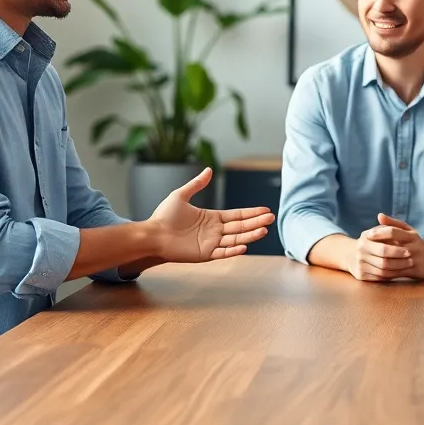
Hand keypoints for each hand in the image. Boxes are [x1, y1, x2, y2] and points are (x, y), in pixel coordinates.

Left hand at [147, 167, 273, 262]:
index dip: (251, 213)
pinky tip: (245, 245)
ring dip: (250, 235)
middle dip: (256, 222)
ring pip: (235, 239)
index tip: (265, 210)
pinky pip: (223, 252)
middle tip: (271, 218)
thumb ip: (197, 184)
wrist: (152, 234)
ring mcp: (211, 243)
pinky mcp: (205, 254)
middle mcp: (214, 231)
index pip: (236, 215)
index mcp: (211, 218)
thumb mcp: (181, 195)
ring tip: (264, 230)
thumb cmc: (164, 216)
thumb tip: (209, 170)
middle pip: (240, 227)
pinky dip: (234, 250)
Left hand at [347, 214, 423, 281]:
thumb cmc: (417, 242)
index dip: (380, 233)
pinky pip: (397, 273)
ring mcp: (415, 260)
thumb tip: (379, 215)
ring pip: (394, 263)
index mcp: (412, 236)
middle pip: (392, 249)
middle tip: (363, 250)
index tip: (367, 235)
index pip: (394, 232)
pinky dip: (385, 273)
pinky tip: (376, 270)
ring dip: (379, 262)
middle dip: (376, 250)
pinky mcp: (415, 272)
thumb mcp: (408, 230)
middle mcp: (414, 247)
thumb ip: (393, 223)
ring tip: (367, 260)